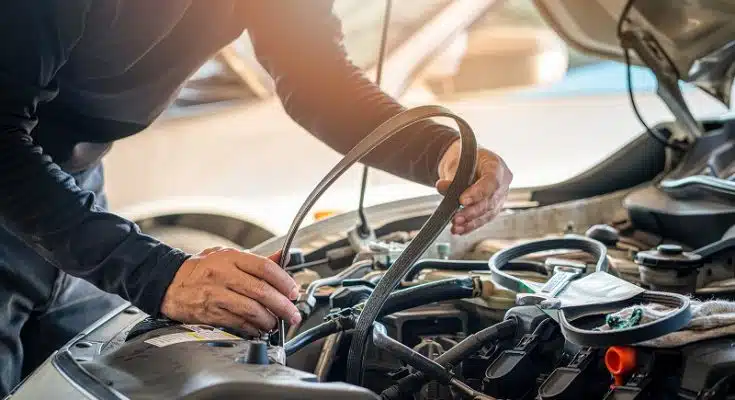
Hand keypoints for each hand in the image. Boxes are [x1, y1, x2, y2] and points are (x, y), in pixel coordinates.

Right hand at [160, 247, 300, 334]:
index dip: (284, 281)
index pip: (265, 268)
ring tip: (276, 323)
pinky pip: (238, 323)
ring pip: (251, 309)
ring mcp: (216, 294)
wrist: (169, 283)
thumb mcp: (227, 256)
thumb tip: (282, 257)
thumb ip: (256, 259)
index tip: (294, 291)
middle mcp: (223, 275)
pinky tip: (259, 329)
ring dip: (269, 320)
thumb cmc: (201, 269)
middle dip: (283, 306)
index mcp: (230, 258)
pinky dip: (253, 328)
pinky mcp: (210, 313)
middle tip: (293, 314)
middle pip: (261, 291)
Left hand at [436, 139, 512, 234]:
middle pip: (490, 201)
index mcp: (496, 166)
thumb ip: (451, 176)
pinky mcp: (493, 209)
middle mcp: (502, 183)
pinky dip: (470, 226)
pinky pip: (483, 219)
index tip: (462, 200)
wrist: (466, 164)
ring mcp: (499, 197)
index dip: (478, 193)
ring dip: (471, 222)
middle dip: (472, 212)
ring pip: (488, 213)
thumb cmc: (464, 160)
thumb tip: (441, 186)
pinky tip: (460, 230)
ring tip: (456, 227)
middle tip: (456, 218)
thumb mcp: (456, 164)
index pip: (491, 181)